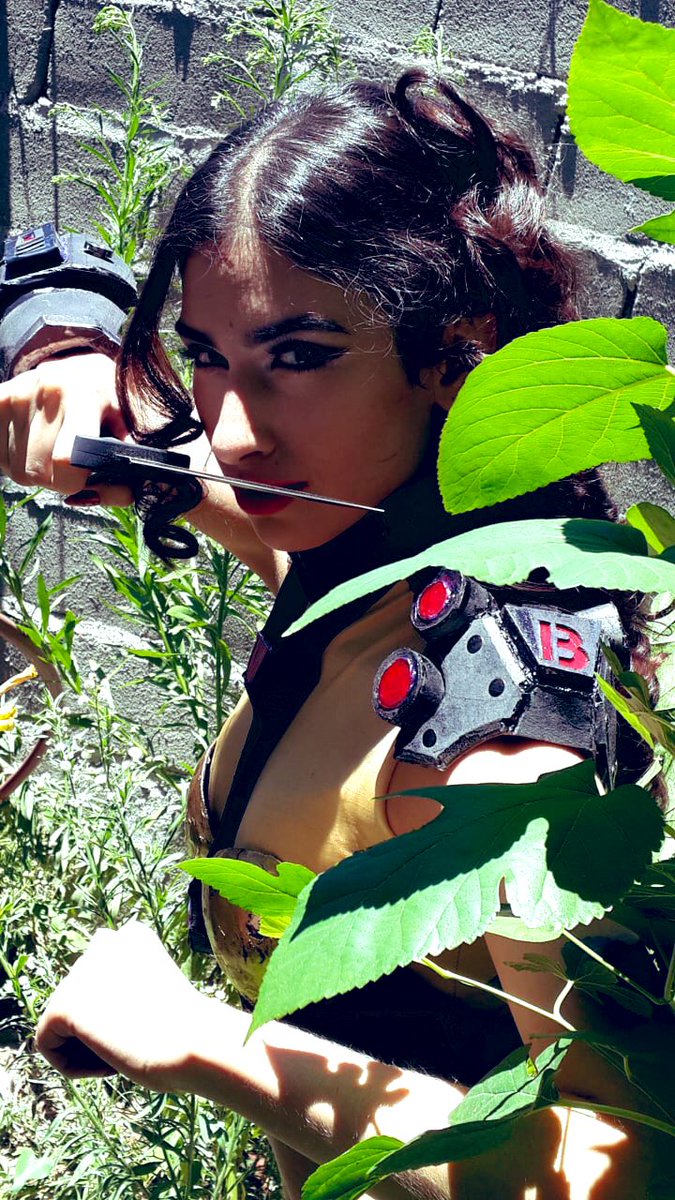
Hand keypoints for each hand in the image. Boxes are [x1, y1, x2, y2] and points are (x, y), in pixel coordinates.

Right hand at [0, 352, 133, 505]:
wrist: (82, 368)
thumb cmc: (110, 405)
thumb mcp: (129, 430)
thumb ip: (126, 469)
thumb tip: (109, 496)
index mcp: (86, 397)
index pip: (66, 459)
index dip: (73, 481)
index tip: (83, 476)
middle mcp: (48, 391)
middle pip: (36, 472)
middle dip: (54, 480)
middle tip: (70, 463)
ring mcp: (19, 394)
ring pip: (15, 469)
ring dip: (34, 470)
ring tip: (52, 448)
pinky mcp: (0, 399)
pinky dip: (14, 459)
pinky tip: (31, 443)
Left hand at [35, 921, 217, 1092]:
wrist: (193, 1043)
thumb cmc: (189, 1032)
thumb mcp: (160, 993)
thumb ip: (124, 985)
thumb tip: (88, 1004)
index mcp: (132, 934)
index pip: (103, 970)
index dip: (120, 1005)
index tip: (148, 1022)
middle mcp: (104, 942)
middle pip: (81, 996)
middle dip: (100, 1023)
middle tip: (138, 1039)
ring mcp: (81, 971)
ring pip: (64, 1021)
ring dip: (87, 1044)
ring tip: (126, 1050)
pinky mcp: (63, 1004)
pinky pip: (47, 1043)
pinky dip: (72, 1064)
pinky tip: (109, 1062)